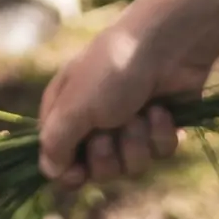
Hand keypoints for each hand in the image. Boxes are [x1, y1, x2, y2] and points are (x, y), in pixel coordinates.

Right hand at [38, 9, 218, 188]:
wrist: (169, 45)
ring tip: (141, 113)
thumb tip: (50, 172)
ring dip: (137, 142)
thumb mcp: (74, 106)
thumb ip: (56, 143)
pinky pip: (160, 153)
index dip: (70, 173)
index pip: (59, 161)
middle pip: (98, 170)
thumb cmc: (112, 71)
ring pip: (132, 165)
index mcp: (66, 112)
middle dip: (109, 154)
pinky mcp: (161, 126)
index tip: (79, 173)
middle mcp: (96, 121)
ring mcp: (130, 125)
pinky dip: (161, 134)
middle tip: (112, 127)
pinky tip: (162, 111)